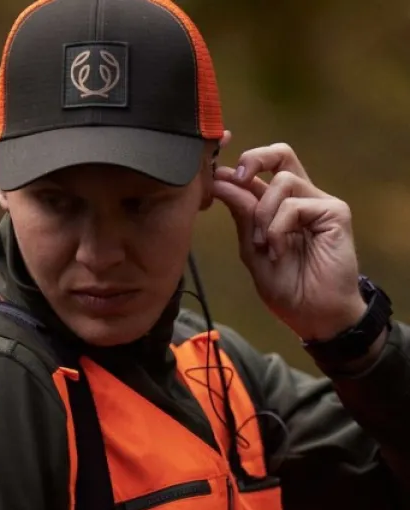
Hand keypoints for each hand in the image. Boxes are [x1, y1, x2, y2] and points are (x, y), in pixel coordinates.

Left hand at [213, 143, 365, 341]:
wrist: (314, 315)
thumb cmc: (288, 289)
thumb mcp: (252, 251)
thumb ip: (242, 216)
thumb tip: (222, 181)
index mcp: (281, 206)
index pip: (261, 172)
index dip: (236, 169)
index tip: (215, 181)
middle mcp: (302, 198)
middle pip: (281, 154)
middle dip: (254, 158)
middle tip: (236, 178)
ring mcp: (319, 204)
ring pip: (283, 182)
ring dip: (264, 214)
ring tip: (264, 246)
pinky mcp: (335, 212)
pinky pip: (295, 204)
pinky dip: (278, 228)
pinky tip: (279, 251)